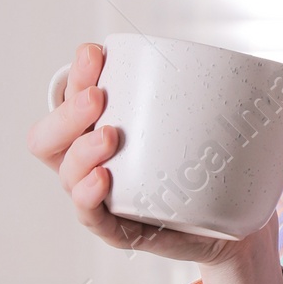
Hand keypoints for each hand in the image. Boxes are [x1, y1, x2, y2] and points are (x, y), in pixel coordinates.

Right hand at [28, 42, 276, 269]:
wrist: (234, 224)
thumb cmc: (207, 166)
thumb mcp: (201, 123)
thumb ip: (200, 92)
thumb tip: (226, 57)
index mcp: (98, 131)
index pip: (67, 101)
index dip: (75, 76)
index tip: (95, 54)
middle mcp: (91, 163)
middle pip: (48, 139)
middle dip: (67, 114)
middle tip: (98, 97)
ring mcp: (102, 198)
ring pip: (66, 175)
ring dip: (81, 152)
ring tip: (108, 136)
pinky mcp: (121, 230)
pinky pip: (92, 216)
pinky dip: (89, 197)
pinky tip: (102, 179)